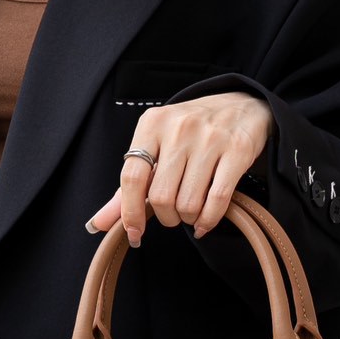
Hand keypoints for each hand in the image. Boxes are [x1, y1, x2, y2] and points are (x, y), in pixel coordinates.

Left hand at [85, 92, 273, 245]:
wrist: (241, 106)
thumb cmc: (191, 131)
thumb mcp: (155, 147)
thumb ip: (128, 186)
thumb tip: (98, 223)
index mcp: (152, 124)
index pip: (133, 178)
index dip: (130, 213)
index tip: (135, 232)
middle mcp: (179, 128)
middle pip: (161, 196)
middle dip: (166, 217)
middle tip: (172, 214)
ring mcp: (210, 138)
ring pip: (189, 203)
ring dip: (188, 219)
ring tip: (191, 212)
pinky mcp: (237, 150)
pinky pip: (217, 200)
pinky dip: (208, 220)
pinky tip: (204, 223)